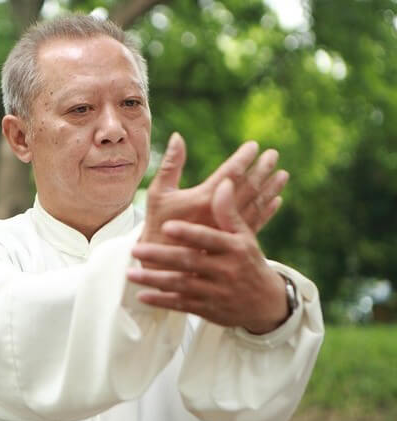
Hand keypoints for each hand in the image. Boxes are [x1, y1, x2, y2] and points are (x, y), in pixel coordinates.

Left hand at [128, 179, 288, 333]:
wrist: (265, 302)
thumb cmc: (248, 260)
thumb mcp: (244, 237)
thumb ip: (229, 212)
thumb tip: (223, 182)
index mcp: (235, 249)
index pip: (208, 239)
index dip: (188, 233)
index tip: (166, 225)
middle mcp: (226, 271)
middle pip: (190, 262)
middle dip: (162, 256)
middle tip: (135, 248)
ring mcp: (216, 292)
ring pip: (182, 286)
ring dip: (155, 280)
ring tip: (130, 273)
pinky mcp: (207, 310)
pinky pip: (181, 306)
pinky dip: (162, 301)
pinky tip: (141, 296)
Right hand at [139, 132, 287, 247]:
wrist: (160, 264)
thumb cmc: (157, 225)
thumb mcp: (157, 193)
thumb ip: (170, 165)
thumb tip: (178, 136)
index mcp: (204, 199)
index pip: (231, 173)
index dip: (244, 158)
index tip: (254, 145)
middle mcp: (221, 214)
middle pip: (248, 187)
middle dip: (262, 169)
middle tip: (274, 155)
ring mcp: (229, 230)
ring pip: (256, 205)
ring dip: (270, 188)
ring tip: (283, 175)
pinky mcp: (232, 243)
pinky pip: (256, 223)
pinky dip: (267, 211)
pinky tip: (276, 201)